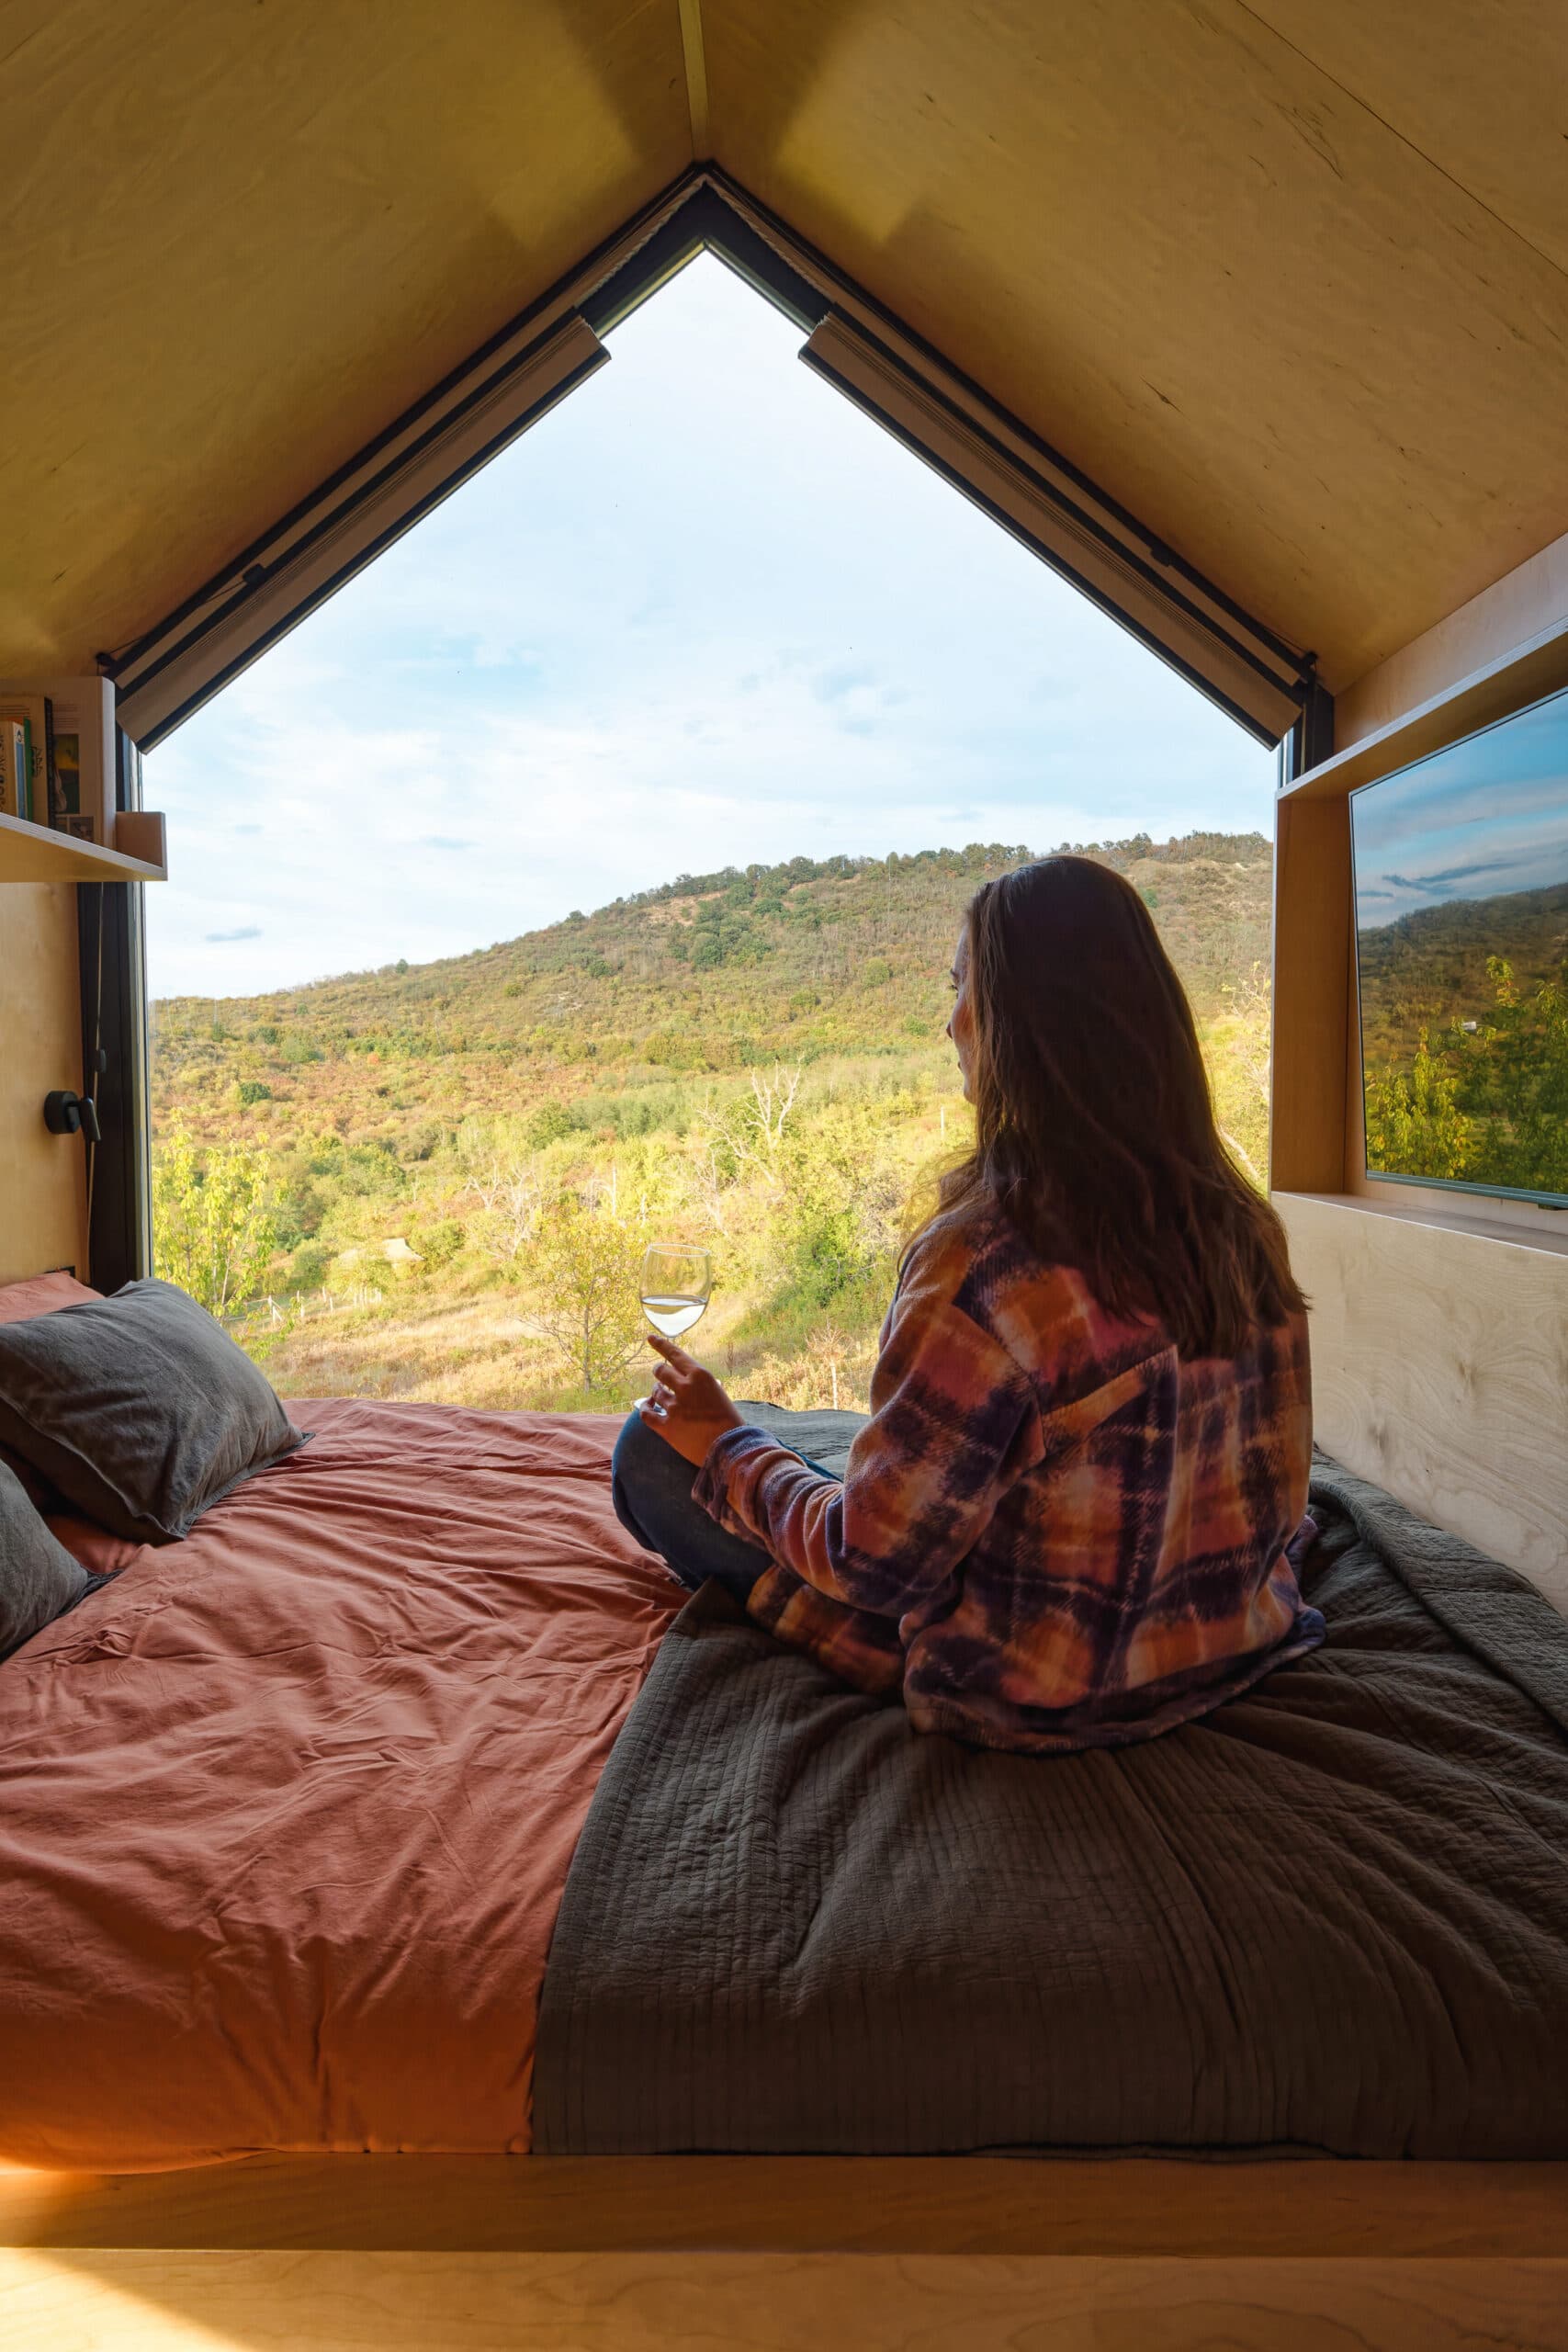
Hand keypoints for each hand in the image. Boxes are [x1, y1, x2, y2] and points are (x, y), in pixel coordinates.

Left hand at [637, 1333, 743, 1466]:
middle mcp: (685, 1387)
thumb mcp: (717, 1393)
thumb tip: (684, 1381)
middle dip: (659, 1372)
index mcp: (700, 1375)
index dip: (660, 1344)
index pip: (674, 1354)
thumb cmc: (729, 1420)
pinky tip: (647, 1408)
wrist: (731, 1447)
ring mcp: (674, 1407)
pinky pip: (646, 1413)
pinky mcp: (667, 1426)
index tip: (650, 1338)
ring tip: (662, 1397)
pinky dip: (645, 1409)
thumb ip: (699, 1384)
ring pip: (655, 1391)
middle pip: (660, 1371)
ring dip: (657, 1393)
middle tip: (661, 1378)